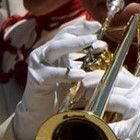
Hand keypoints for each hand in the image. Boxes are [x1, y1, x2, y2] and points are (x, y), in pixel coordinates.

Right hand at [10, 21, 100, 139]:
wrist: (40, 114)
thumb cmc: (59, 93)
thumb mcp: (75, 74)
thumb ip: (85, 61)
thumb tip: (102, 47)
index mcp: (53, 51)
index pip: (67, 33)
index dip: (82, 27)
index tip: (98, 26)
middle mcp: (44, 54)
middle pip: (61, 37)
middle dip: (80, 33)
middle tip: (96, 33)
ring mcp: (38, 65)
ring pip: (55, 49)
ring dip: (74, 45)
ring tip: (91, 43)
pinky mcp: (37, 79)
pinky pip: (53, 74)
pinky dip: (67, 73)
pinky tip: (80, 74)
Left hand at [71, 67, 139, 139]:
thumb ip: (129, 90)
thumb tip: (111, 81)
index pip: (116, 73)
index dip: (98, 73)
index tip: (83, 75)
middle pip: (112, 83)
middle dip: (92, 84)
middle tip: (78, 86)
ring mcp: (139, 110)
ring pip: (113, 99)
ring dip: (95, 101)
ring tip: (81, 103)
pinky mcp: (138, 128)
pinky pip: (118, 126)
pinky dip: (105, 127)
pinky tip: (94, 126)